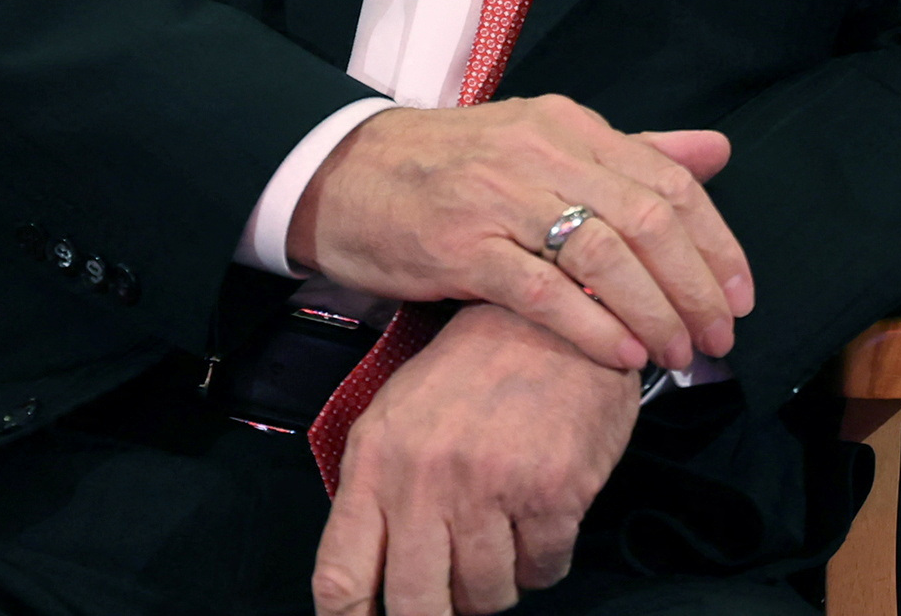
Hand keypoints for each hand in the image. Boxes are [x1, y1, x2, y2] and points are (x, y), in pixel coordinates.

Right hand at [291, 99, 750, 373]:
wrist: (343, 173)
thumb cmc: (454, 166)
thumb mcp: (544, 142)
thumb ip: (632, 153)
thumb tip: (718, 152)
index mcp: (572, 126)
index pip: (669, 182)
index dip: (715, 243)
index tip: (739, 295)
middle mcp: (544, 153)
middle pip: (647, 220)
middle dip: (695, 287)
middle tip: (717, 338)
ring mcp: (500, 198)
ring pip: (603, 257)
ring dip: (653, 312)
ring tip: (677, 355)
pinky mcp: (460, 246)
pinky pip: (541, 291)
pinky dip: (591, 326)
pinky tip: (621, 355)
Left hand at [311, 302, 645, 615]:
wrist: (558, 315)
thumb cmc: (477, 369)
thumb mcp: (402, 417)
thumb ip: (377, 494)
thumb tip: (368, 581)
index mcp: (377, 460)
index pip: (341, 578)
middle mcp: (426, 478)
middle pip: (416, 606)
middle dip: (439, 615)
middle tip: (455, 597)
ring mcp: (490, 486)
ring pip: (487, 595)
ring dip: (499, 583)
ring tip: (507, 539)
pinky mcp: (551, 490)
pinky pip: (544, 569)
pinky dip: (545, 559)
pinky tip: (543, 519)